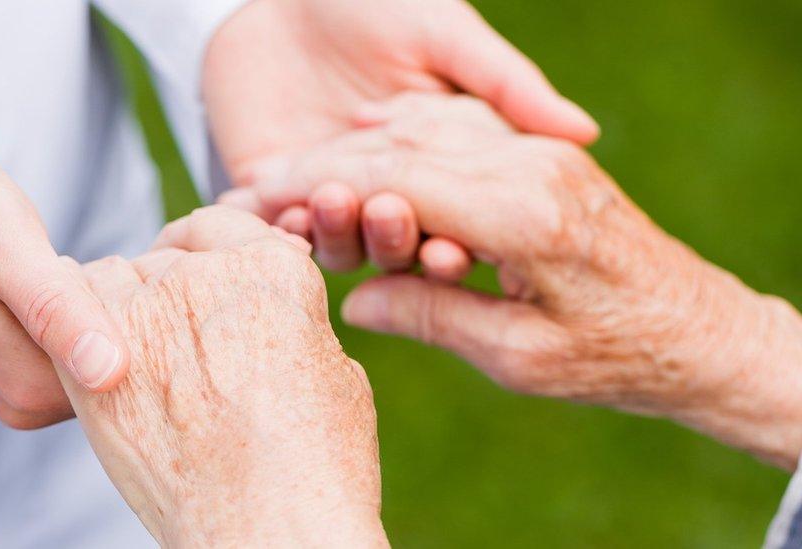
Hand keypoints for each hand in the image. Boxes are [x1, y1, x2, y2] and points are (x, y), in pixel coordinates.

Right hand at [0, 139, 130, 427]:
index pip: (131, 380)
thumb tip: (110, 374)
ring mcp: (30, 387)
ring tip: (107, 267)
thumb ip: (56, 311)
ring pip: (113, 356)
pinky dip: (106, 310)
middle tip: (125, 263)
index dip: (150, 325)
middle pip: (126, 372)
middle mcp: (31, 404)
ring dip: (123, 312)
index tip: (138, 275)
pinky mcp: (33, 362)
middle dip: (140, 320)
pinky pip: (94, 344)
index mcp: (31, 391)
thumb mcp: (6, 250)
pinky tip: (92, 277)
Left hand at [56, 206, 386, 546]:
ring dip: (120, 300)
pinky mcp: (93, 363)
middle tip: (173, 331)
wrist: (271, 526)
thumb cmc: (318, 464)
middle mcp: (205, 273)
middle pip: (167, 253)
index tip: (201, 272)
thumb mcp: (334, 373)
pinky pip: (66, 316)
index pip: (223, 226)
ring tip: (134, 349)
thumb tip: (279, 324)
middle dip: (168, 282)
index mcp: (273, 267)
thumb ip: (293, 327)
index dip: (209, 250)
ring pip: (112, 277)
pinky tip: (93, 358)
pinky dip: (76, 328)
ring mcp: (145, 315)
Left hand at [207, 0, 598, 275]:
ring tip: (334, 198)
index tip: (453, 251)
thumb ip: (506, 86)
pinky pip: (280, 229)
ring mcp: (330, 198)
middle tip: (390, 215)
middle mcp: (387, 190)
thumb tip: (585, 131)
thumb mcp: (445, 34)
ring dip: (340, 232)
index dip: (456, 243)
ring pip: (342, 246)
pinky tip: (282, 214)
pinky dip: (281, 227)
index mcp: (437, 164)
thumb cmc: (370, 0)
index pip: (456, 221)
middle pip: (399, 245)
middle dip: (396, 241)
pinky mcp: (272, 194)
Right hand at [238, 93, 801, 468]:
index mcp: (522, 215)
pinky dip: (405, 132)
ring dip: (356, 147)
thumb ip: (430, 316)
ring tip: (295, 169)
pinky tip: (366, 136)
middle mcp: (531, 166)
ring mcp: (542, 153)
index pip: (395, 181)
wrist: (696, 330)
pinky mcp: (545, 157)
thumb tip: (352, 301)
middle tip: (257, 185)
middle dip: (322, 165)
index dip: (319, 190)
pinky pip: (461, 127)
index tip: (257, 201)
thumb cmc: (613, 360)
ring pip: (426, 129)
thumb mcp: (517, 358)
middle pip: (401, 146)